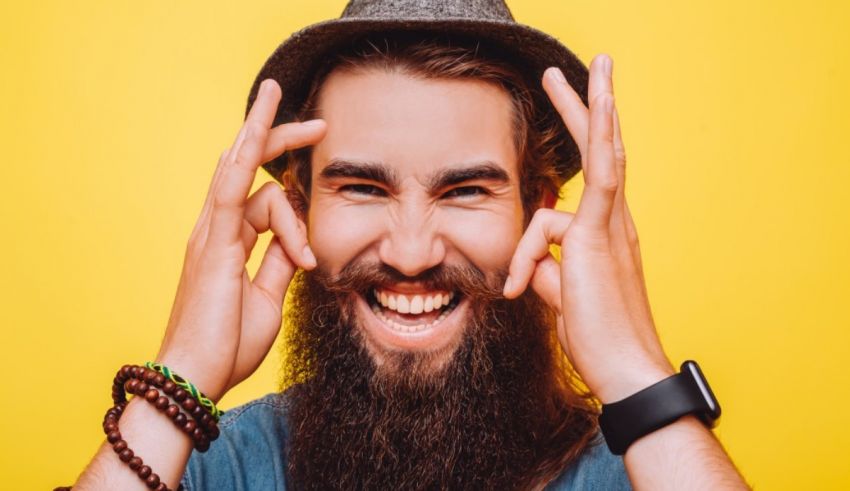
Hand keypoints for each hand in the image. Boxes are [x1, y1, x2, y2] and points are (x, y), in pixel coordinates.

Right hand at [154, 79, 326, 401]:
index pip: (258, 191)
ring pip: (238, 169)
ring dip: (268, 137)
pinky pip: (228, 192)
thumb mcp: (268, 298)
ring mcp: (210, 233)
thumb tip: (298, 241)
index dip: (286, 174)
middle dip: (278, 138)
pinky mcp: (213, 246)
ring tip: (311, 125)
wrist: (198, 378)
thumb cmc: (227, 344)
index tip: (319, 167)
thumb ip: (279, 263)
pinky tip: (256, 133)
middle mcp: (216, 229)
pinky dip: (242, 160)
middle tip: (319, 124)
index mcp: (229, 241)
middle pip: (243, 166)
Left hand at [503, 54, 674, 402]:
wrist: (624, 368)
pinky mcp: (598, 237)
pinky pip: (591, 184)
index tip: (580, 109)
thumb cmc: (595, 337)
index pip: (597, 176)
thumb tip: (528, 259)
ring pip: (601, 154)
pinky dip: (567, 184)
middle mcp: (616, 222)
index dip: (589, 140)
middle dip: (593, 105)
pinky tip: (567, 175)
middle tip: (595, 64)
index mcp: (608, 234)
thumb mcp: (558, 295)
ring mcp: (612, 227)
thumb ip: (543, 267)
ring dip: (585, 107)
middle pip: (606, 149)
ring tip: (556, 74)